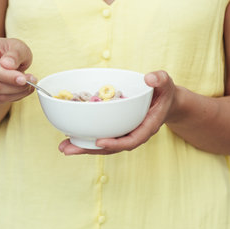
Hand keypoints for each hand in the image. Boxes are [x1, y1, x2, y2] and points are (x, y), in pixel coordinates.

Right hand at [0, 37, 34, 102]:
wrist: (7, 59)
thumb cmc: (11, 51)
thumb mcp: (18, 46)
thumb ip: (14, 54)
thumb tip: (8, 64)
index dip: (6, 76)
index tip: (23, 79)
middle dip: (15, 86)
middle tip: (31, 81)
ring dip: (17, 92)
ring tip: (30, 84)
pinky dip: (15, 96)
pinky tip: (23, 89)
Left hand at [58, 71, 177, 154]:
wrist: (164, 101)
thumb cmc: (164, 92)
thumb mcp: (165, 83)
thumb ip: (160, 79)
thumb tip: (149, 78)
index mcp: (147, 127)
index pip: (132, 140)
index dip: (115, 143)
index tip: (100, 142)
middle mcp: (134, 134)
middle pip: (111, 147)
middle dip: (90, 150)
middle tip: (67, 149)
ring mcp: (124, 134)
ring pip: (104, 146)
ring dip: (83, 148)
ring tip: (63, 148)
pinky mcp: (117, 131)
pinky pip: (101, 137)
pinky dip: (87, 139)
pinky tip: (70, 137)